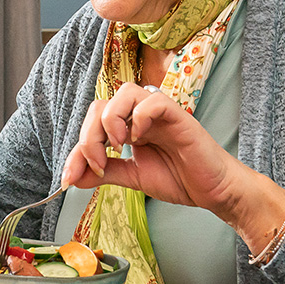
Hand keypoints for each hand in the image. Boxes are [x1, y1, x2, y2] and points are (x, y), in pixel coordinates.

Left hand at [62, 83, 284, 247]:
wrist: (213, 192)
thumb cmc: (178, 178)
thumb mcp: (132, 176)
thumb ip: (104, 172)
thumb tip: (72, 178)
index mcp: (126, 125)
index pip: (92, 122)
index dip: (77, 147)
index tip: (71, 177)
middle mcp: (139, 114)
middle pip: (101, 104)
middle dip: (89, 135)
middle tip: (97, 163)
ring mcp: (158, 112)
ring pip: (125, 92)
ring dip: (111, 119)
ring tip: (117, 145)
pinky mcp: (179, 115)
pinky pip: (154, 100)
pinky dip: (141, 116)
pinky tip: (139, 138)